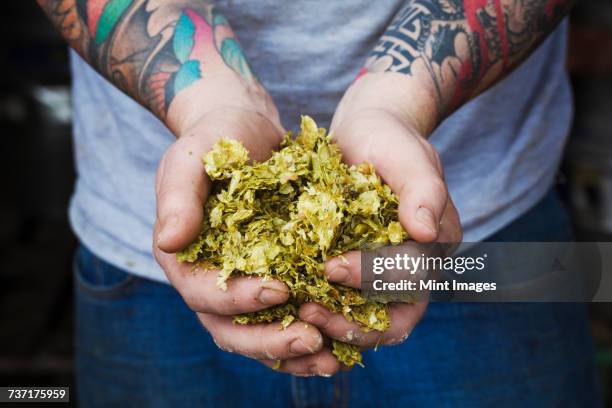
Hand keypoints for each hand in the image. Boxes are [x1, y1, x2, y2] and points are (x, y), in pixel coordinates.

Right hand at [153, 107, 339, 375]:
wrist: (246, 129)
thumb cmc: (216, 138)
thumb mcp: (193, 157)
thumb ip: (178, 195)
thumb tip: (169, 240)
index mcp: (184, 258)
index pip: (202, 293)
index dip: (237, 299)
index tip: (279, 290)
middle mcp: (209, 279)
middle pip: (230, 329)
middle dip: (268, 340)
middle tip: (310, 340)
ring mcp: (241, 283)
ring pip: (258, 332)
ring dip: (291, 351)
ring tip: (331, 356)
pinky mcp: (273, 277)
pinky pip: (285, 317)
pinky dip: (307, 332)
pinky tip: (339, 342)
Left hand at [300, 74, 461, 354]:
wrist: (366, 137)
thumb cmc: (388, 141)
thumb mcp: (407, 155)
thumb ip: (423, 189)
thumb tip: (426, 231)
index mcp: (436, 244)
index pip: (411, 279)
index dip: (373, 280)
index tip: (331, 267)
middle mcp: (416, 269)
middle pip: (395, 319)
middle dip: (353, 323)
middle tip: (308, 311)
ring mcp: (386, 276)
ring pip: (370, 323)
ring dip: (335, 326)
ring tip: (297, 313)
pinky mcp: (358, 276)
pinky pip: (346, 309)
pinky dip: (325, 316)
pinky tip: (293, 310)